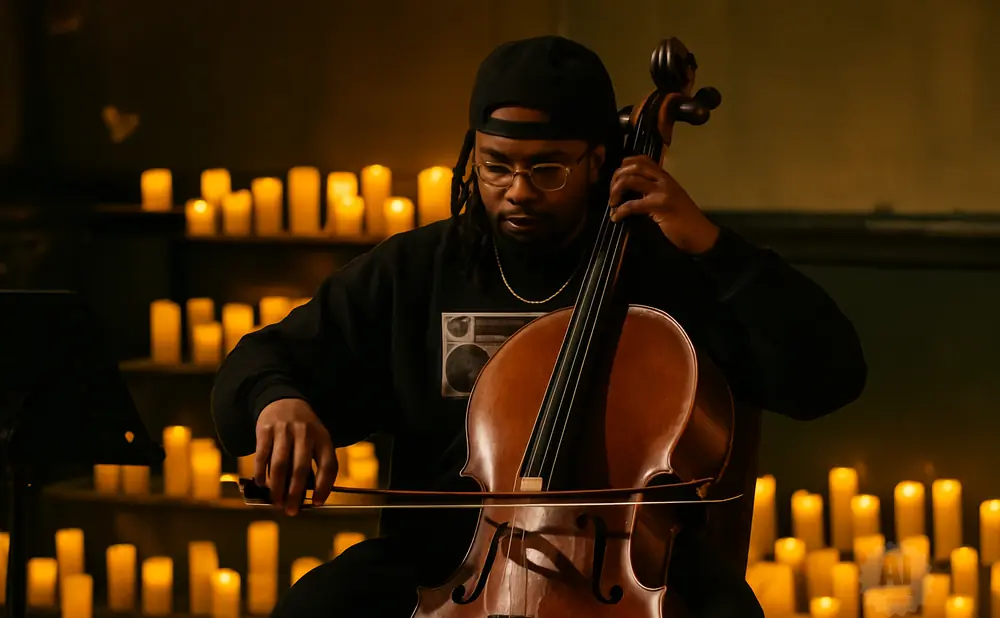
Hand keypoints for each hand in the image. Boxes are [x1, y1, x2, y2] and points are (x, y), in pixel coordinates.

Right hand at [255, 398, 337, 515]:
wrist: (283, 401)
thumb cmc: (304, 429)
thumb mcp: (317, 439)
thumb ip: (315, 462)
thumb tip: (308, 495)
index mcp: (323, 438)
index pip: (329, 464)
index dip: (324, 486)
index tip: (318, 503)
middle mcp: (305, 433)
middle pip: (301, 468)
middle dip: (295, 493)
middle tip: (291, 511)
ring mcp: (285, 431)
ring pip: (280, 465)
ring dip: (277, 488)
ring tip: (276, 502)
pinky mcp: (266, 430)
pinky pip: (262, 456)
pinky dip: (261, 473)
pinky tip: (262, 484)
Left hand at [608, 154, 720, 254]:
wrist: (701, 234)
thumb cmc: (684, 220)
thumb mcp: (667, 199)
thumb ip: (652, 192)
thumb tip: (628, 193)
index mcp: (665, 177)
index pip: (641, 159)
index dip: (624, 167)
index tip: (617, 181)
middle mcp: (663, 179)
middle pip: (633, 166)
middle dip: (616, 178)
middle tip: (612, 195)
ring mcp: (662, 191)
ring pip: (630, 180)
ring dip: (615, 191)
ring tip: (613, 204)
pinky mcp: (660, 206)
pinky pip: (632, 204)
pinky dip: (620, 211)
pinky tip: (616, 218)